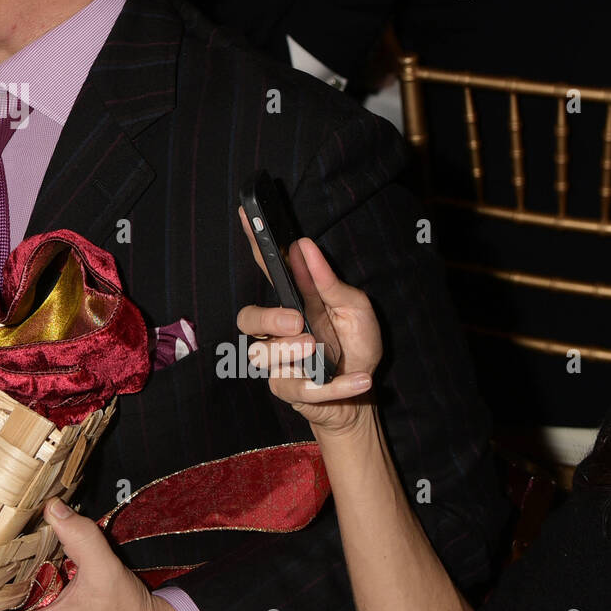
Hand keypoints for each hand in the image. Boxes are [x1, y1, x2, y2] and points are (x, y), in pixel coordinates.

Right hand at [236, 232, 378, 436]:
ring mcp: (278, 361)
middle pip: (247, 318)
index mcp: (294, 301)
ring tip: (321, 351)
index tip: (247, 213)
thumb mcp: (356, 310)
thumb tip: (303, 247)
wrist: (363, 397)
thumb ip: (331, 283)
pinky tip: (358, 380)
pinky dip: (334, 385)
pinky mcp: (287, 389)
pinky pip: (296, 387)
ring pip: (262, 355)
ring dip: (292, 352)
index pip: (267, 267)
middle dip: (268, 319)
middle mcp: (278, 330)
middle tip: (297, 322)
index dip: (253, 240)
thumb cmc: (356, 348)